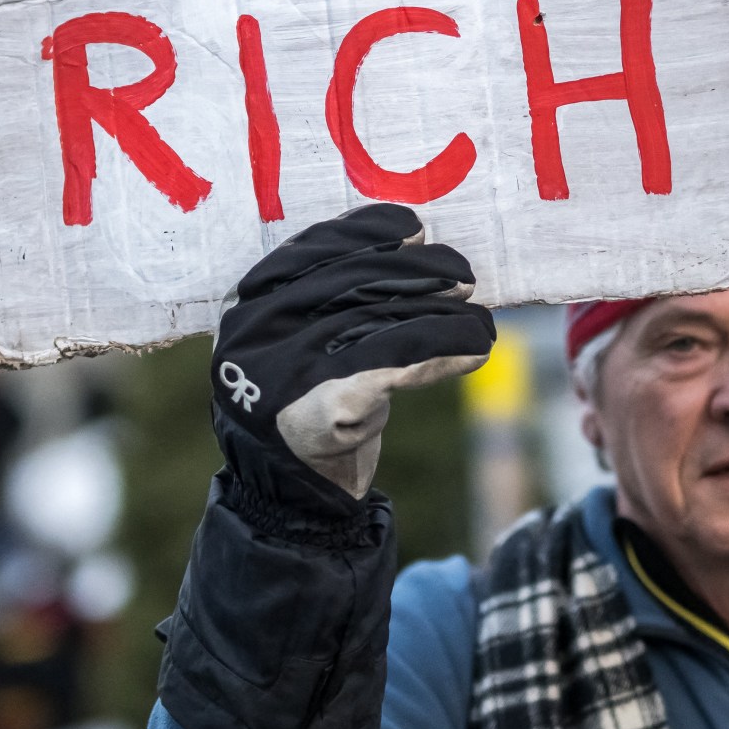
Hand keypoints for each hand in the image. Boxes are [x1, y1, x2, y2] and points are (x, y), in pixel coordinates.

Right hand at [212, 203, 494, 509]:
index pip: (307, 251)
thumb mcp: (298, 346)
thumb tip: (412, 244)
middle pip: (350, 282)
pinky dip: (442, 350)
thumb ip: (328, 300)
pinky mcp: (326, 407)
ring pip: (378, 320)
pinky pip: (396, 364)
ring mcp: (287, 371)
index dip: (363, 232)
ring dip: (441, 313)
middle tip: (463, 276)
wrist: (287, 501)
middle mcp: (258, 334)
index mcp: (248, 307)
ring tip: (480, 317)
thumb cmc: (301, 408)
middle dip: (415, 272)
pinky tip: (475, 348)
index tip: (411, 228)